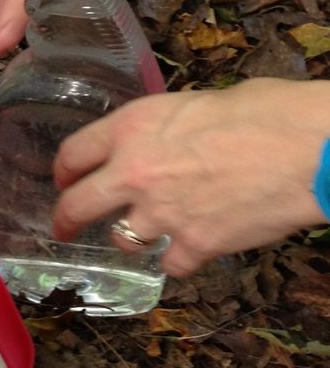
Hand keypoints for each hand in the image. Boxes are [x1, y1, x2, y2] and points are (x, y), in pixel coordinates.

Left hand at [52, 80, 329, 276]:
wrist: (305, 149)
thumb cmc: (264, 112)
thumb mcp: (196, 103)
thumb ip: (167, 128)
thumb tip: (171, 139)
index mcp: (132, 127)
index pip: (73, 153)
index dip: (64, 169)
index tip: (63, 179)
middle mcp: (134, 172)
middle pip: (77, 205)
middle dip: (65, 220)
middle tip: (63, 228)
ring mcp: (162, 214)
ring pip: (122, 239)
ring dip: (130, 237)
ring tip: (144, 233)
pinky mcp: (195, 246)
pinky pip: (170, 264)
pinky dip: (179, 260)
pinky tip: (191, 250)